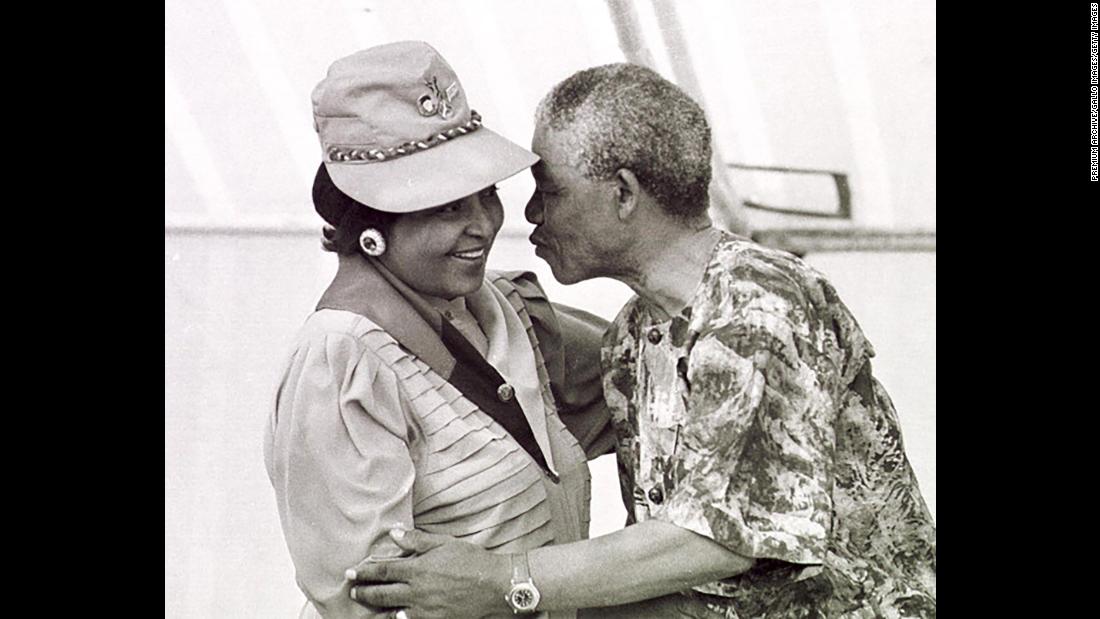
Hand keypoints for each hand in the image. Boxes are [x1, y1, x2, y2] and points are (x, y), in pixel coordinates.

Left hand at [346, 528, 509, 618]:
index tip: (350, 573)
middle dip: (364, 593)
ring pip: (392, 612)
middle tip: (353, 592)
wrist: (497, 587)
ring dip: (377, 610)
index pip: (383, 571)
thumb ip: (417, 540)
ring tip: (368, 610)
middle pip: (382, 594)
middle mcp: (417, 592)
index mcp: (418, 570)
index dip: (364, 572)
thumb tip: (394, 533)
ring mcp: (425, 611)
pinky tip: (396, 617)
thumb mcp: (445, 543)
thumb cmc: (473, 562)